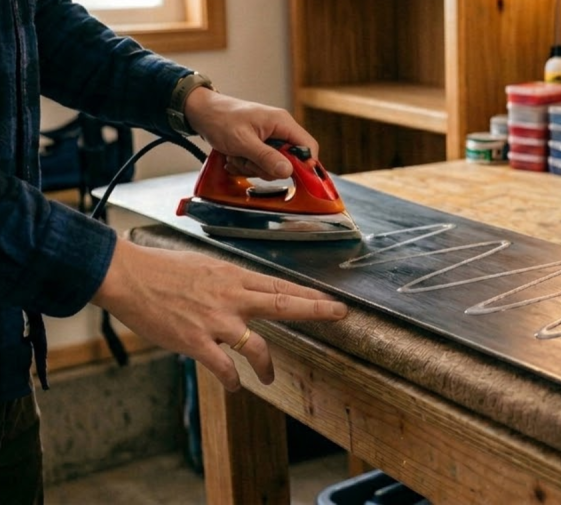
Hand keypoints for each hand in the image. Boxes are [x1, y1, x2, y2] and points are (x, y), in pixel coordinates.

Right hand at [91, 237, 348, 390]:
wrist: (129, 276)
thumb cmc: (162, 269)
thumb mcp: (205, 266)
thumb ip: (228, 282)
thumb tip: (243, 294)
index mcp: (234, 277)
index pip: (281, 286)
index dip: (309, 295)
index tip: (332, 300)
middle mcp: (232, 297)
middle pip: (284, 304)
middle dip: (315, 310)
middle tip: (339, 314)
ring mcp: (216, 321)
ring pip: (257, 346)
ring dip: (268, 366)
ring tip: (270, 377)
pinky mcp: (196, 342)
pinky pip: (224, 367)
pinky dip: (233, 380)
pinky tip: (235, 386)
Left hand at [183, 88, 316, 179]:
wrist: (201, 112)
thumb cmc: (220, 119)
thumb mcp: (242, 141)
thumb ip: (266, 157)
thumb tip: (288, 171)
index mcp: (282, 123)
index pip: (308, 146)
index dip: (305, 164)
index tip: (290, 176)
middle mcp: (280, 130)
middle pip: (289, 161)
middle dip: (267, 167)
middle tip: (248, 161)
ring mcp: (271, 138)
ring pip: (274, 165)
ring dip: (253, 167)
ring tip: (236, 156)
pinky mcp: (261, 145)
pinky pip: (262, 163)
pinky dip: (247, 165)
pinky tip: (234, 158)